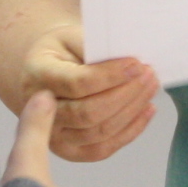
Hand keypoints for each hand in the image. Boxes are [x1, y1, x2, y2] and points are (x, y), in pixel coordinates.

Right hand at [18, 27, 158, 161]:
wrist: (43, 73)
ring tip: (150, 87)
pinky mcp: (70, 151)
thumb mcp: (72, 35)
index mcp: (37, 76)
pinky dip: (130, 131)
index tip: (136, 64)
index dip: (110, 77)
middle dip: (126, 95)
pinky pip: (103, 149)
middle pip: (88, 113)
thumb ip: (95, 47)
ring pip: (99, 132)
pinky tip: (146, 110)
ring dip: (132, 111)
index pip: (76, 83)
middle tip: (149, 75)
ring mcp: (53, 136)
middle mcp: (38, 111)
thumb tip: (129, 63)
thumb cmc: (61, 51)